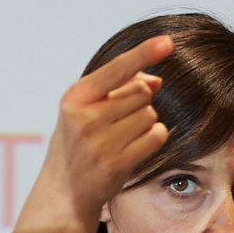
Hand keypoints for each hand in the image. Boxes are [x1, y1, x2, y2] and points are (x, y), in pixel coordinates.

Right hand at [2, 35, 171, 232]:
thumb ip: (118, 89)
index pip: (116, 70)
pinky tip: (133, 148)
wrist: (65, 190)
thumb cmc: (80, 141)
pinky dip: (152, 138)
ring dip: (144, 122)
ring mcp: (100, 143)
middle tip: (116, 122)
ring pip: (150, 114)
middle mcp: (85, 118)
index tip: (168, 42)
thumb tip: (155, 80)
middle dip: (138, 103)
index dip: (143, 54)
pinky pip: (156, 136)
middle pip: (141, 93)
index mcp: (75, 97)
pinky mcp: (117, 164)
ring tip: (120, 138)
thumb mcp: (87, 109)